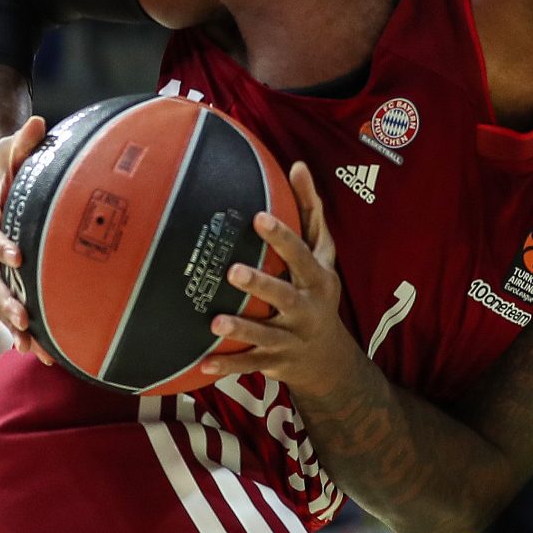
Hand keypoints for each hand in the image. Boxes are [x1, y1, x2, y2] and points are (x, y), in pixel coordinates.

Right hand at [0, 115, 49, 358]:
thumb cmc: (11, 166)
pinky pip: (12, 309)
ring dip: (13, 325)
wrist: (0, 185)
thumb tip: (37, 120)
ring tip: (32, 347)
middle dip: (5, 300)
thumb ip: (22, 140)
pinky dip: (23, 331)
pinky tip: (41, 353)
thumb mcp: (13, 150)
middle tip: (23, 317)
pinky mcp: (7, 281)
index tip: (16, 255)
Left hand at [206, 163, 359, 397]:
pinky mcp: (274, 363)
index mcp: (317, 279)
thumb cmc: (318, 290)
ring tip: (214, 323)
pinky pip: (249, 365)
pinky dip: (227, 367)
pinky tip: (203, 364)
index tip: (258, 217)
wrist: (328, 359)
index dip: (282, 237)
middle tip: (232, 271)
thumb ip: (310, 212)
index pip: (301, 255)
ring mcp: (290, 339)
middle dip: (260, 285)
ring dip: (241, 330)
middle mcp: (306, 310)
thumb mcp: (323, 254)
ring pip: (265, 335)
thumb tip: (298, 165)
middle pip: (283, 296)